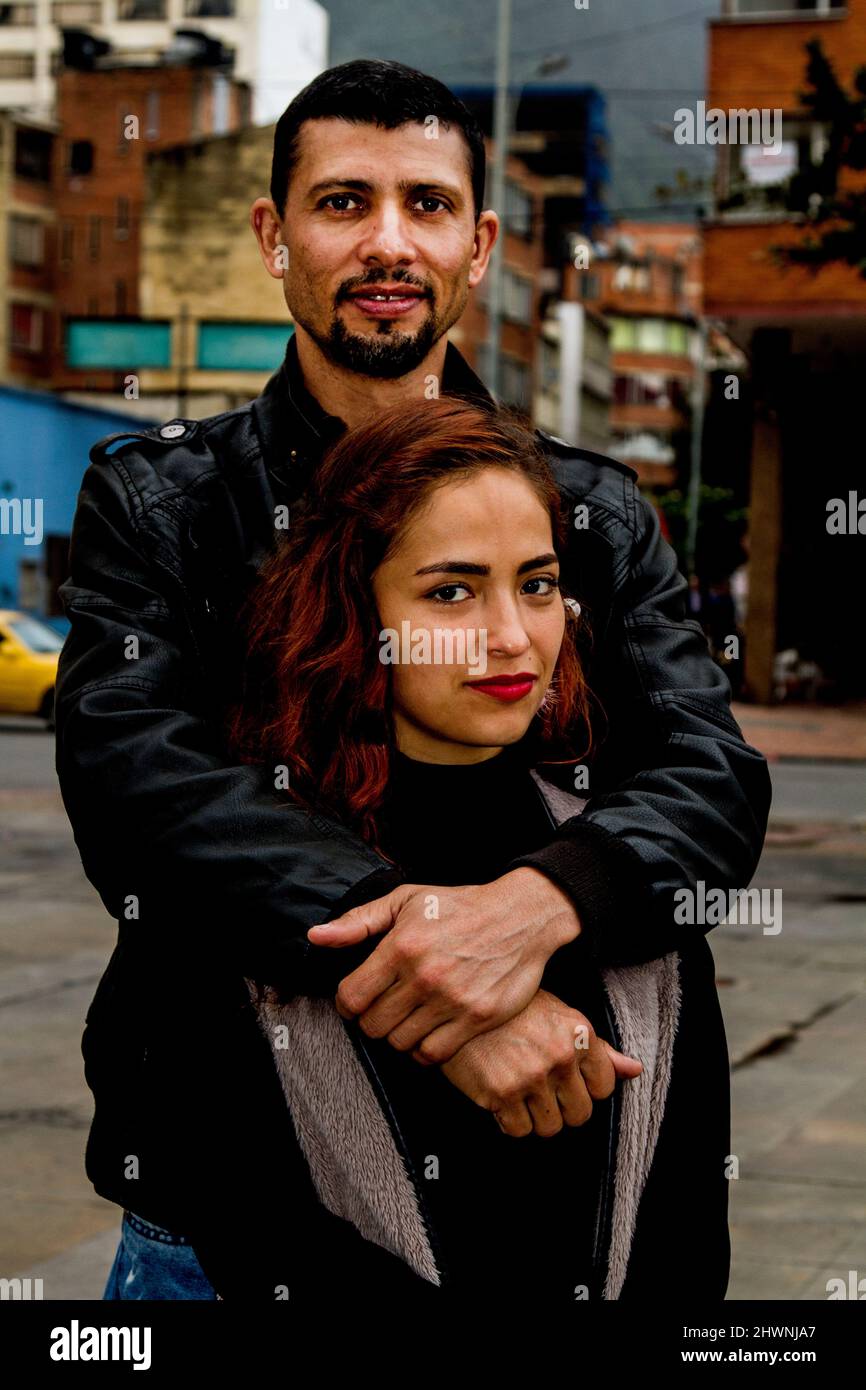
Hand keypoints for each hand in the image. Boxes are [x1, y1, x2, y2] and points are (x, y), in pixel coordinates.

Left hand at [306, 868, 580, 1063]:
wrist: (520, 917)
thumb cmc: (459, 908)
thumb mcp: (406, 900)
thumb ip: (359, 921)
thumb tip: (316, 937)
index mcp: (402, 946)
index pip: (351, 997)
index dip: (346, 1004)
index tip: (356, 1000)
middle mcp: (424, 976)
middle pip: (373, 1025)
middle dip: (371, 1019)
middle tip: (384, 1008)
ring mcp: (452, 1000)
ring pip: (400, 1043)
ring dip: (398, 1034)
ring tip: (407, 1017)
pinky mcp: (476, 1019)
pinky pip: (432, 1055)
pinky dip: (423, 1050)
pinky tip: (428, 1031)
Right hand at [440, 989, 643, 1136]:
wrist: (458, 1004)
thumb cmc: (511, 1009)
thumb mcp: (558, 1014)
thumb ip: (597, 1047)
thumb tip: (634, 1070)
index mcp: (579, 1033)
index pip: (604, 1087)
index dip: (584, 1087)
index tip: (566, 1079)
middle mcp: (559, 1056)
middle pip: (580, 1115)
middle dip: (562, 1107)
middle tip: (541, 1089)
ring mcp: (530, 1077)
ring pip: (550, 1128)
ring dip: (535, 1116)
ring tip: (520, 1091)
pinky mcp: (500, 1095)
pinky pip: (518, 1131)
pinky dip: (509, 1120)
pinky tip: (501, 1096)